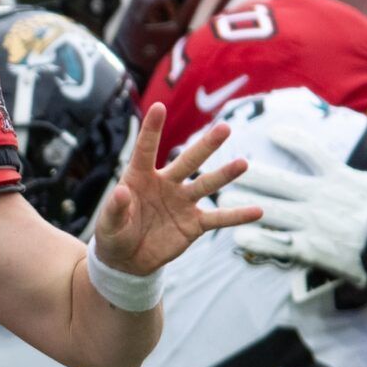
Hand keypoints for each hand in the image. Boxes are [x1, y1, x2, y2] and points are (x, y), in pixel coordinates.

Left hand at [92, 102, 261, 275]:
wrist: (127, 259)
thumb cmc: (114, 233)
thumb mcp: (108, 224)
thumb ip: (115, 208)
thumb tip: (121, 192)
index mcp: (140, 177)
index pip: (146, 150)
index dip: (152, 129)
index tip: (159, 106)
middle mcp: (166, 184)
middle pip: (187, 161)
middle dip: (206, 146)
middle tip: (224, 128)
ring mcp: (182, 202)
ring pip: (206, 185)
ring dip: (224, 175)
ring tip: (243, 163)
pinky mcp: (194, 223)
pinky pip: (218, 218)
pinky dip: (237, 215)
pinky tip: (258, 211)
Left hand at [231, 100, 366, 286]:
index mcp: (337, 177)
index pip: (309, 151)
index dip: (291, 140)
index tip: (273, 132)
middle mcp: (319, 198)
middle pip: (278, 182)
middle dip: (250, 175)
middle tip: (227, 168)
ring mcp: (312, 225)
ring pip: (270, 212)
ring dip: (243, 206)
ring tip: (221, 200)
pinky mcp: (311, 250)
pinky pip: (278, 245)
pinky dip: (258, 242)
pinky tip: (238, 239)